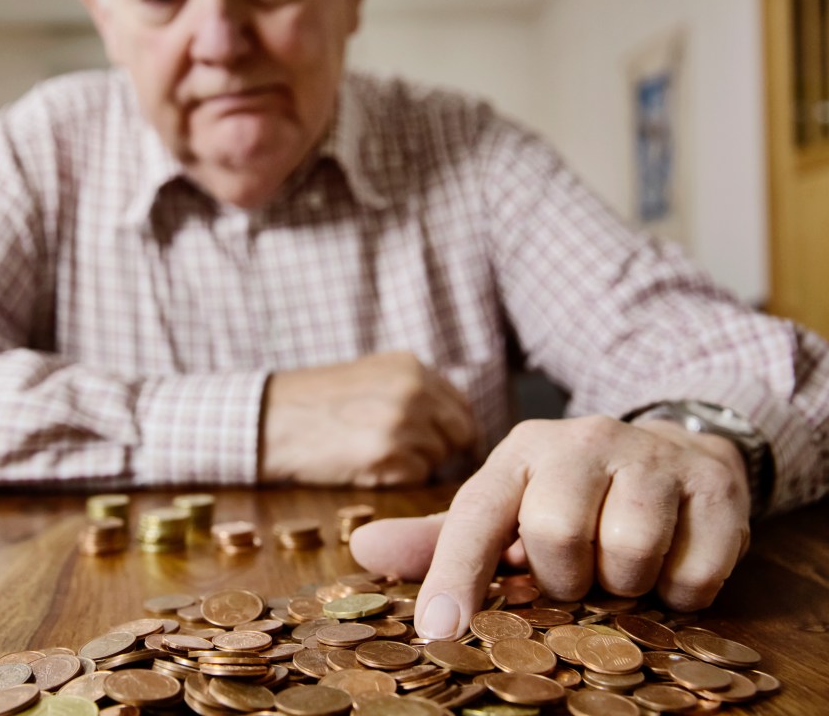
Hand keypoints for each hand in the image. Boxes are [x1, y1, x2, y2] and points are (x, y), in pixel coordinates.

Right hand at [259, 351, 476, 486]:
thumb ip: (414, 389)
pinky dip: (395, 478)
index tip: (438, 444)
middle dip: (439, 449)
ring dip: (412, 465)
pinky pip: (415, 477)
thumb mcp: (371, 375)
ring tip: (371, 453)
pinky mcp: (388, 452)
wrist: (272, 419)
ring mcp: (403, 420)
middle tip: (402, 454)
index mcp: (412, 366)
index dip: (451, 430)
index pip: (461, 406)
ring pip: (437, 458)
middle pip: (459, 434)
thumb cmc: (317, 403)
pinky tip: (364, 465)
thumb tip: (454, 419)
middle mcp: (415, 388)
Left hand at [349, 415, 750, 637]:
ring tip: (620, 567)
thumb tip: (361, 548)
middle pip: (556, 535)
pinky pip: (694, 571)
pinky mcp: (712, 485)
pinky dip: (681, 591)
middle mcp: (581, 442)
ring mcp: (651, 458)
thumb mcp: (504, 507)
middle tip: (575, 575)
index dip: (455, 576)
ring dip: (625, 583)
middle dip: (565, 578)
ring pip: (630, 550)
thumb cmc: (569, 493)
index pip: (477, 515)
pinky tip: (669, 565)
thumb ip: (440, 538)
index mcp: (519, 453)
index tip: (439, 631)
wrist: (668, 452)